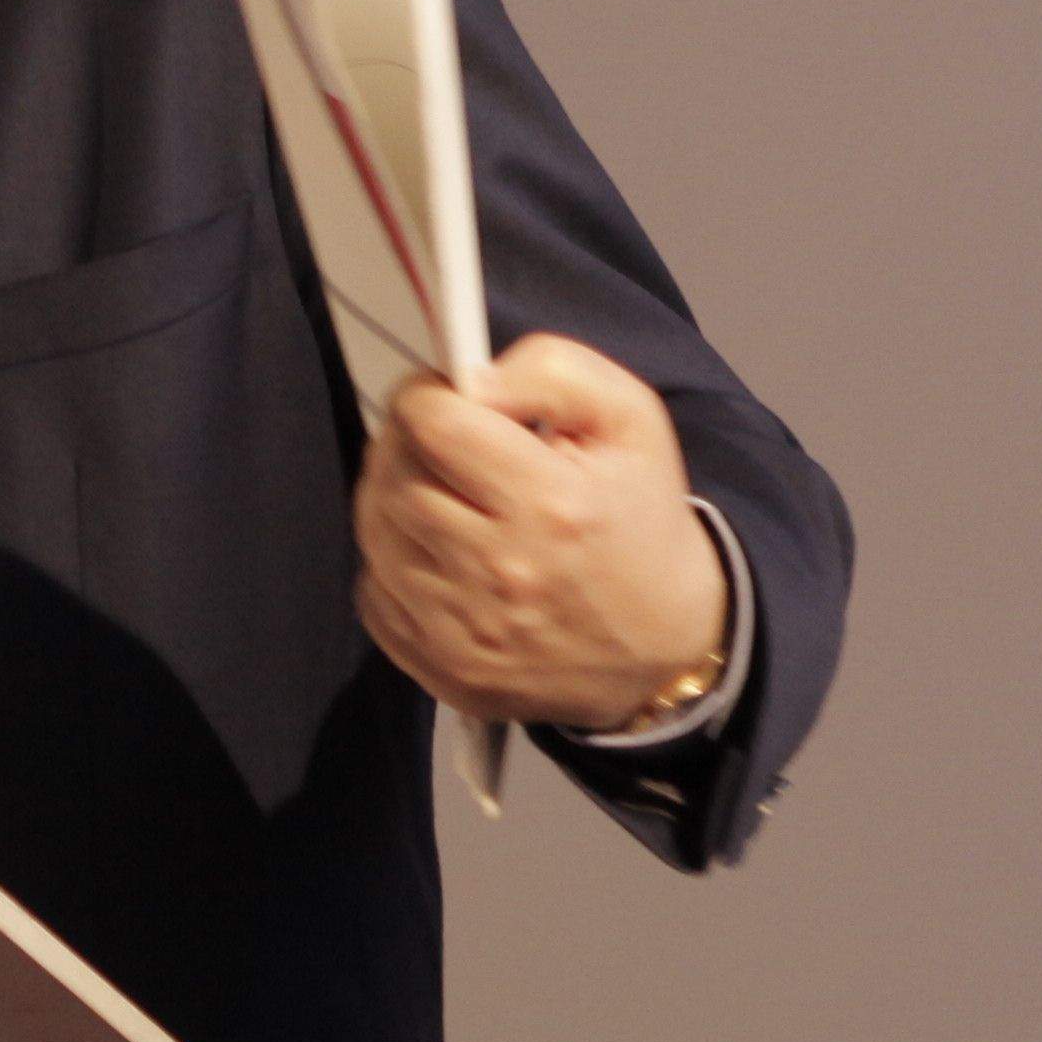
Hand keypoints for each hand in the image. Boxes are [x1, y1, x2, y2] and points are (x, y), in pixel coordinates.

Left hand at [354, 335, 729, 732]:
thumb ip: (553, 371)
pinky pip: (374, 591)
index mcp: (550, 503)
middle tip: (440, 444)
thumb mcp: (630, 420)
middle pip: (390, 475)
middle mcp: (501, 572)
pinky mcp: (445, 670)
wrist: (667, 648)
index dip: (427, 395)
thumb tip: (471, 376)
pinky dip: (395, 564)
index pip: (432, 423)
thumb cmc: (641, 521)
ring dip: (394, 500)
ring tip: (443, 495)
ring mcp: (467, 632)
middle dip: (404, 443)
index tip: (446, 398)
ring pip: (374, 530)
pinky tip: (441, 555)